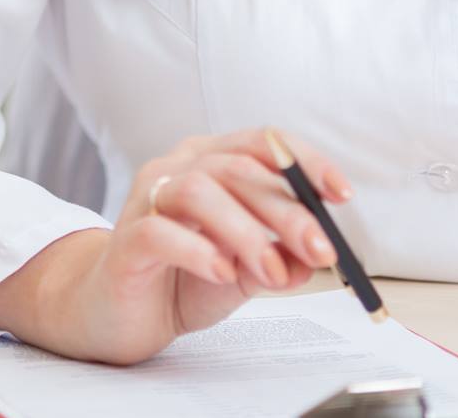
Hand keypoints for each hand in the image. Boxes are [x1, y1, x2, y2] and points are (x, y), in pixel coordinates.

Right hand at [0, 128, 352, 364]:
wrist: (116, 315)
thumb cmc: (182, 280)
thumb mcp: (244, 271)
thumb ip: (277, 259)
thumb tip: (312, 257)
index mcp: (210, 161)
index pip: (262, 143)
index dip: (305, 162)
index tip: (341, 194)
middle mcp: (176, 168)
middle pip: (236, 168)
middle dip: (287, 209)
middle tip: (321, 249)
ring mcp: (145, 200)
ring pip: (198, 191)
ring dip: (246, 231)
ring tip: (272, 273)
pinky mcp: (125, 240)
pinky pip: (159, 231)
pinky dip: (198, 249)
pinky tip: (222, 272)